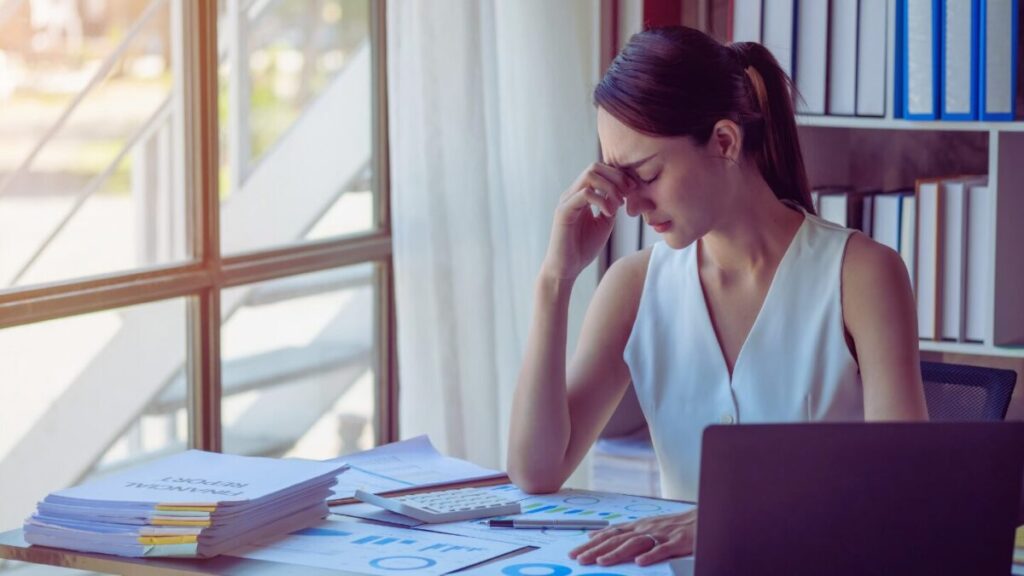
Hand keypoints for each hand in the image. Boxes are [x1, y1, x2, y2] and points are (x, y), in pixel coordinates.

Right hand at [540, 162, 636, 280]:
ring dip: (610, 187)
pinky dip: (602, 200)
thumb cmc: (583, 248)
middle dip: (616, 177)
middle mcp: (572, 194)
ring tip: (618, 204)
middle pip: (594, 167)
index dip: (619, 175)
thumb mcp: (605, 223)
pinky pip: (585, 194)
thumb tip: (622, 191)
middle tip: (628, 193)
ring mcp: (567, 201)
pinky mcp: (563, 212)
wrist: (567, 268)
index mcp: (580, 194)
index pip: (599, 170)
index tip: (633, 189)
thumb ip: (611, 205)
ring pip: (589, 176)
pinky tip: (610, 213)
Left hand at [568, 509, 696, 566]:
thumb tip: (598, 534)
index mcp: (639, 526)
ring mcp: (662, 534)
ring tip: (601, 562)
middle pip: (617, 539)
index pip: (611, 534)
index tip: (575, 551)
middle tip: (579, 559)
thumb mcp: (649, 526)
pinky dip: (651, 555)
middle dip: (596, 549)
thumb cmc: (676, 525)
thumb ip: (626, 532)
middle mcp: (647, 528)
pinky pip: (663, 549)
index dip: (592, 543)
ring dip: (617, 553)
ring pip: (635, 544)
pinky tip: (640, 563)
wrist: (705, 516)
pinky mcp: (678, 542)